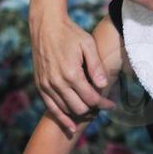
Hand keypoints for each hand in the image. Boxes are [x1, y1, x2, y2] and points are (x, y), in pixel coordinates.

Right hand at [30, 8, 112, 135]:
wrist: (46, 26)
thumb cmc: (70, 33)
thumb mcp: (88, 44)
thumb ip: (96, 66)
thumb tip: (104, 86)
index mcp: (71, 73)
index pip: (91, 98)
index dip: (104, 104)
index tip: (112, 104)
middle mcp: (57, 82)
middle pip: (80, 108)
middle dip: (94, 109)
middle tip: (103, 105)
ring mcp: (46, 85)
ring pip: (66, 110)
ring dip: (79, 112)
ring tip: (91, 109)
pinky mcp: (40, 86)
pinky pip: (51, 108)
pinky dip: (61, 118)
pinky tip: (70, 127)